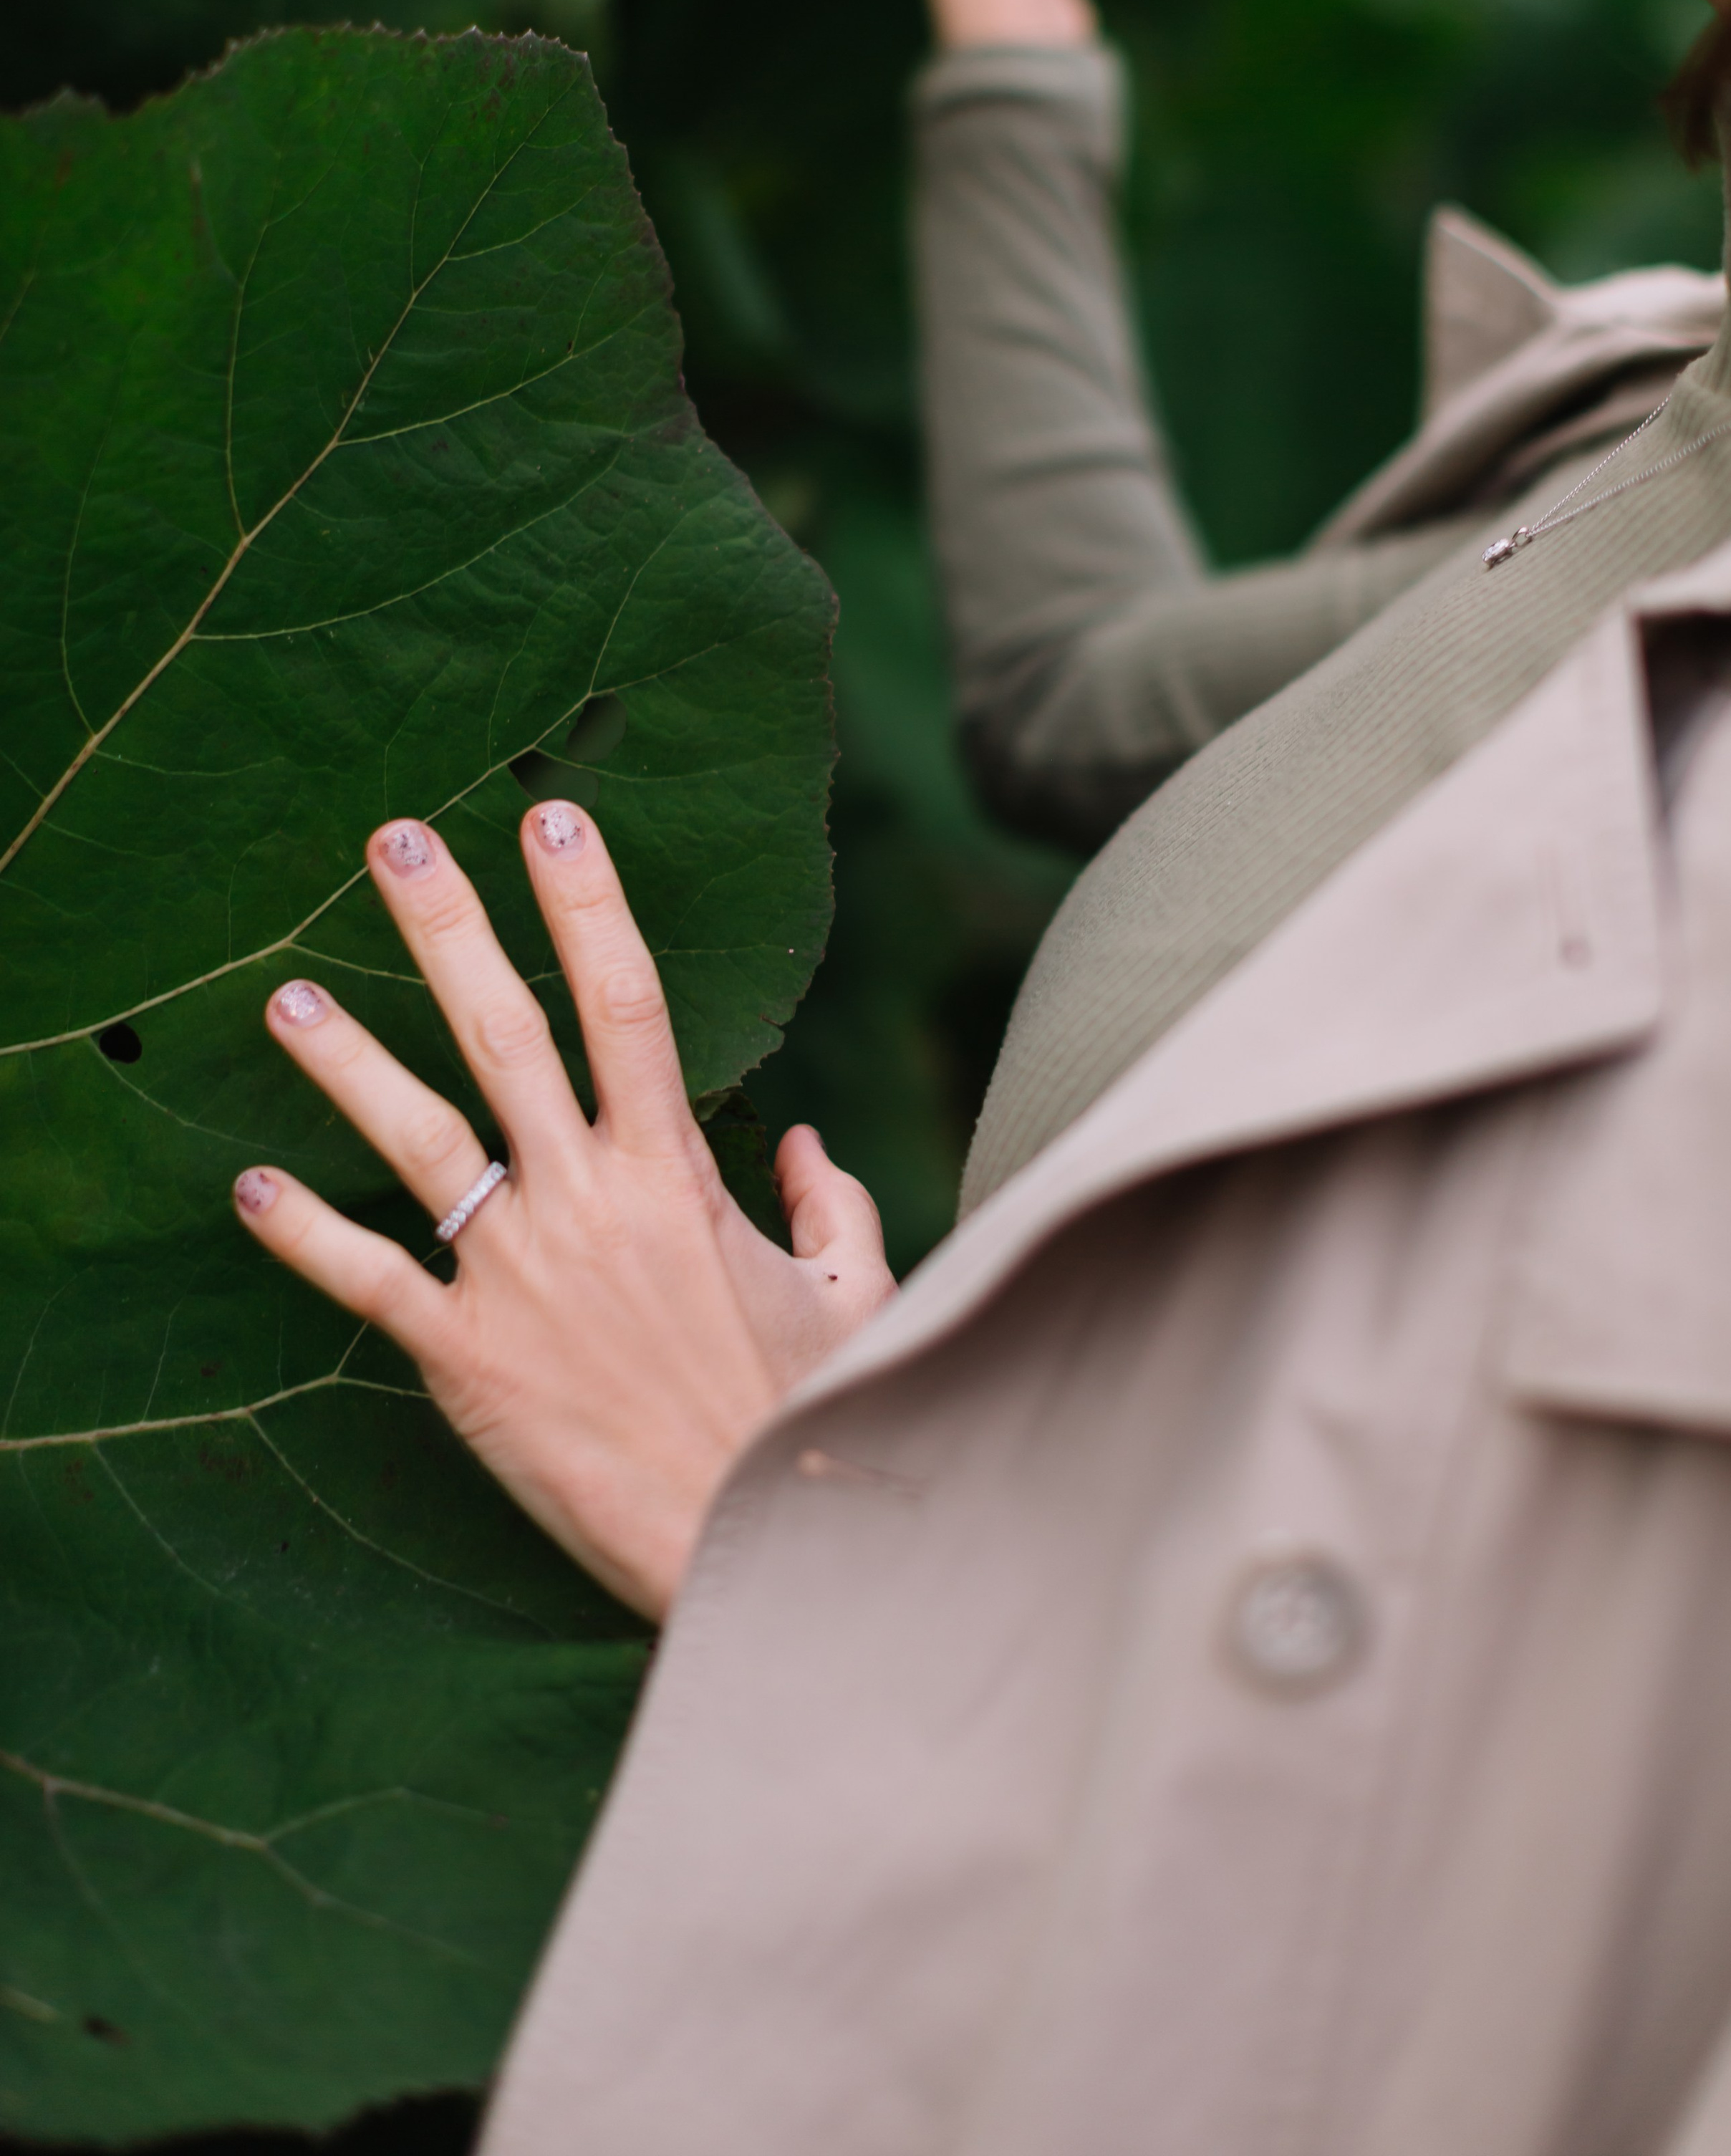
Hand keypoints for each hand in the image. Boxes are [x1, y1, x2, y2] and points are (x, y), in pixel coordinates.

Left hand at [233, 801, 892, 1620]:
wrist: (758, 1542)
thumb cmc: (807, 1418)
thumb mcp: (852, 1293)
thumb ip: (830, 1203)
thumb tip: (803, 1144)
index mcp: (677, 1174)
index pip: (628, 1003)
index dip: (587, 904)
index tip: (551, 822)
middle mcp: (589, 1200)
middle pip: (508, 1033)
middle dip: (448, 928)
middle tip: (395, 840)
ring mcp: (519, 1275)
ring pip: (420, 1138)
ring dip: (346, 1062)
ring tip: (283, 995)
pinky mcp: (467, 1360)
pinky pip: (371, 1283)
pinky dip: (304, 1236)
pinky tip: (244, 1189)